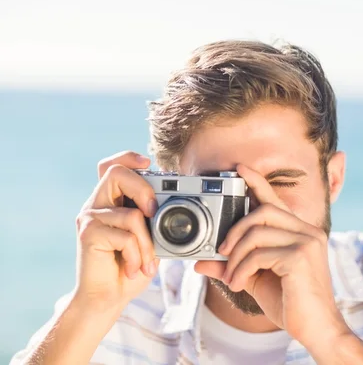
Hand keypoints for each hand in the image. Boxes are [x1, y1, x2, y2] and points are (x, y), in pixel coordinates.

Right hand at [74, 151, 159, 309]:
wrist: (107, 299)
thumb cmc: (130, 267)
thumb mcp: (150, 239)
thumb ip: (156, 219)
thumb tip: (180, 202)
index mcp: (111, 201)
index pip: (112, 166)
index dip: (128, 157)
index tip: (148, 162)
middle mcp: (97, 204)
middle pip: (117, 173)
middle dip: (144, 190)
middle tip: (154, 214)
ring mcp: (90, 217)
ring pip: (131, 214)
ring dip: (146, 244)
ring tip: (146, 263)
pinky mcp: (87, 233)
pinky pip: (125, 236)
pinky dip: (136, 255)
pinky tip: (132, 268)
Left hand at [194, 164, 351, 352]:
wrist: (317, 329)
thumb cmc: (291, 304)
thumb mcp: (256, 280)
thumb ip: (233, 265)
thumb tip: (202, 262)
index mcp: (300, 233)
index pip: (276, 201)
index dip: (257, 183)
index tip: (240, 169)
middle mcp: (307, 231)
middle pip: (263, 211)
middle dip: (236, 228)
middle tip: (222, 251)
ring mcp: (306, 242)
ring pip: (258, 232)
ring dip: (236, 255)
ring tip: (231, 277)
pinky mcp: (300, 257)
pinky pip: (259, 254)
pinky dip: (242, 269)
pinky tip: (240, 284)